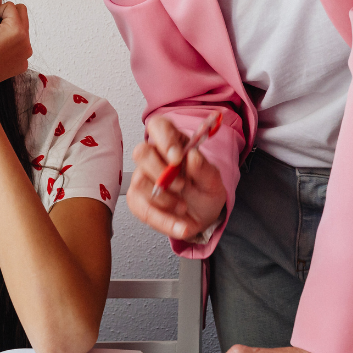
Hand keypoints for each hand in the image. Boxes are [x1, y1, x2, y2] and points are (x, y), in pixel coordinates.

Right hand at [126, 114, 227, 240]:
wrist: (203, 216)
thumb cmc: (205, 191)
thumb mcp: (214, 181)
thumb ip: (205, 169)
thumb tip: (193, 156)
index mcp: (173, 143)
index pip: (158, 126)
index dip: (164, 138)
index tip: (177, 157)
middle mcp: (154, 157)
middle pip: (141, 152)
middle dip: (161, 171)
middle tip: (181, 186)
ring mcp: (142, 178)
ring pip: (140, 182)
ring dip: (165, 199)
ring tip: (184, 207)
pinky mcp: (138, 200)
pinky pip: (142, 209)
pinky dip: (164, 221)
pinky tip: (181, 226)